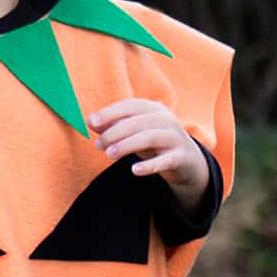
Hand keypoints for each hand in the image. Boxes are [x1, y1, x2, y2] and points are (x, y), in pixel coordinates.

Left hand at [90, 98, 207, 212]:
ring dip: (127, 145)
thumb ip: (113, 126)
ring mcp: (175, 138)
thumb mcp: (134, 132)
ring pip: (149, 137)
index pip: (130, 106)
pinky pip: (165, 160)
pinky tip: (134, 170)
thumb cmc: (154, 142)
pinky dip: (150, 165)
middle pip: (137, 122)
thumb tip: (90, 121)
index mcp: (153, 109)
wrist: (186, 160)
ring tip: (109, 154)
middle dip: (115, 132)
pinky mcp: (180, 157)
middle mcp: (166, 120)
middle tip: (98, 145)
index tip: (92, 122)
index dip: (110, 113)